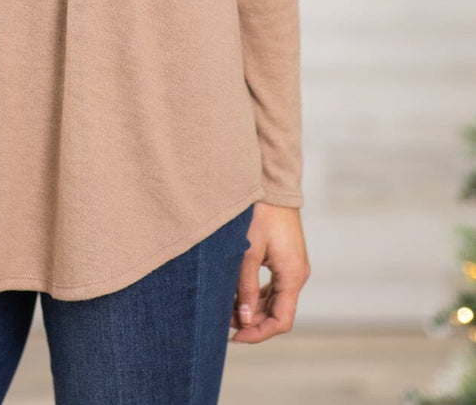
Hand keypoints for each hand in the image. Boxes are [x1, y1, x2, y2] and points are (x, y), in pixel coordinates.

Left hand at [229, 202, 309, 342]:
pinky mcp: (287, 259)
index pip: (281, 321)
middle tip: (225, 323)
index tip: (235, 336)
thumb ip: (247, 287)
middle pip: (278, 313)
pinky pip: (275, 287)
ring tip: (228, 310)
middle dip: (253, 322)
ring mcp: (293, 267)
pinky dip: (258, 295)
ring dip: (254, 309)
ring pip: (276, 301)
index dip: (258, 333)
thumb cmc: (261, 213)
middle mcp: (297, 274)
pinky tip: (238, 295)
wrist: (273, 184)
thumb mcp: (248, 252)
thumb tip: (244, 319)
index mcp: (293, 275)